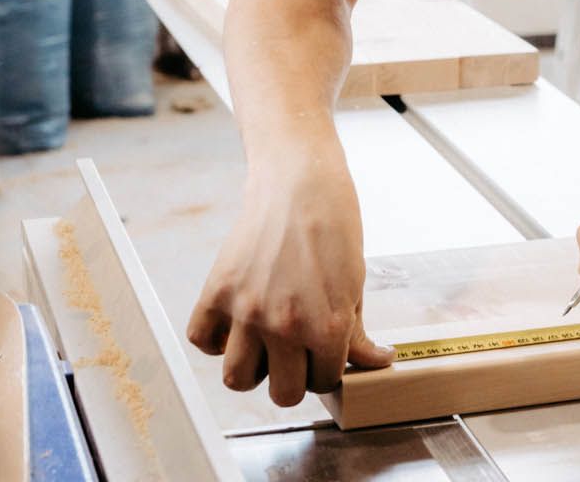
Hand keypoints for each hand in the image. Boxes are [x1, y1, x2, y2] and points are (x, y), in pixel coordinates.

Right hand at [185, 140, 392, 406]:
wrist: (300, 184)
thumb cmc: (335, 228)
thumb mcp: (357, 283)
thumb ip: (357, 332)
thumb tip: (376, 361)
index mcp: (327, 326)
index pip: (323, 383)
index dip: (326, 371)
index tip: (324, 356)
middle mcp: (285, 326)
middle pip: (282, 395)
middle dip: (293, 381)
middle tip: (297, 359)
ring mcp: (247, 311)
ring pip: (237, 380)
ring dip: (253, 370)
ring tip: (265, 348)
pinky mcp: (217, 292)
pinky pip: (203, 341)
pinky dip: (216, 340)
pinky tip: (237, 324)